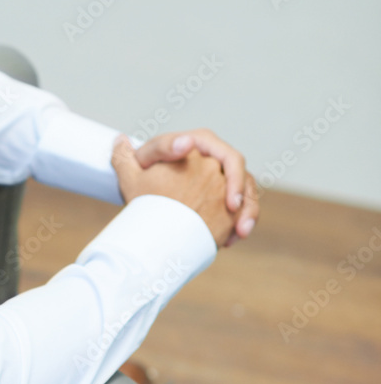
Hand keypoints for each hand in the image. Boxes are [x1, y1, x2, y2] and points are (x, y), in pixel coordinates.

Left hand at [133, 129, 258, 244]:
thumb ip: (155, 149)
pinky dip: (240, 224)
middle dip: (243, 197)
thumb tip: (185, 142)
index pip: (227, 156)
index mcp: (200, 144)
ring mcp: (222, 179)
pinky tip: (229, 241)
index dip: (233, 177)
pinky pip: (241, 211)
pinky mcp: (225, 200)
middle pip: (241, 175)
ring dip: (247, 213)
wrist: (141, 202)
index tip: (230, 202)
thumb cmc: (138, 179)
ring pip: (247, 194)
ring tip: (240, 232)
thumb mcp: (136, 166)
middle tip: (233, 213)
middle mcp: (214, 159)